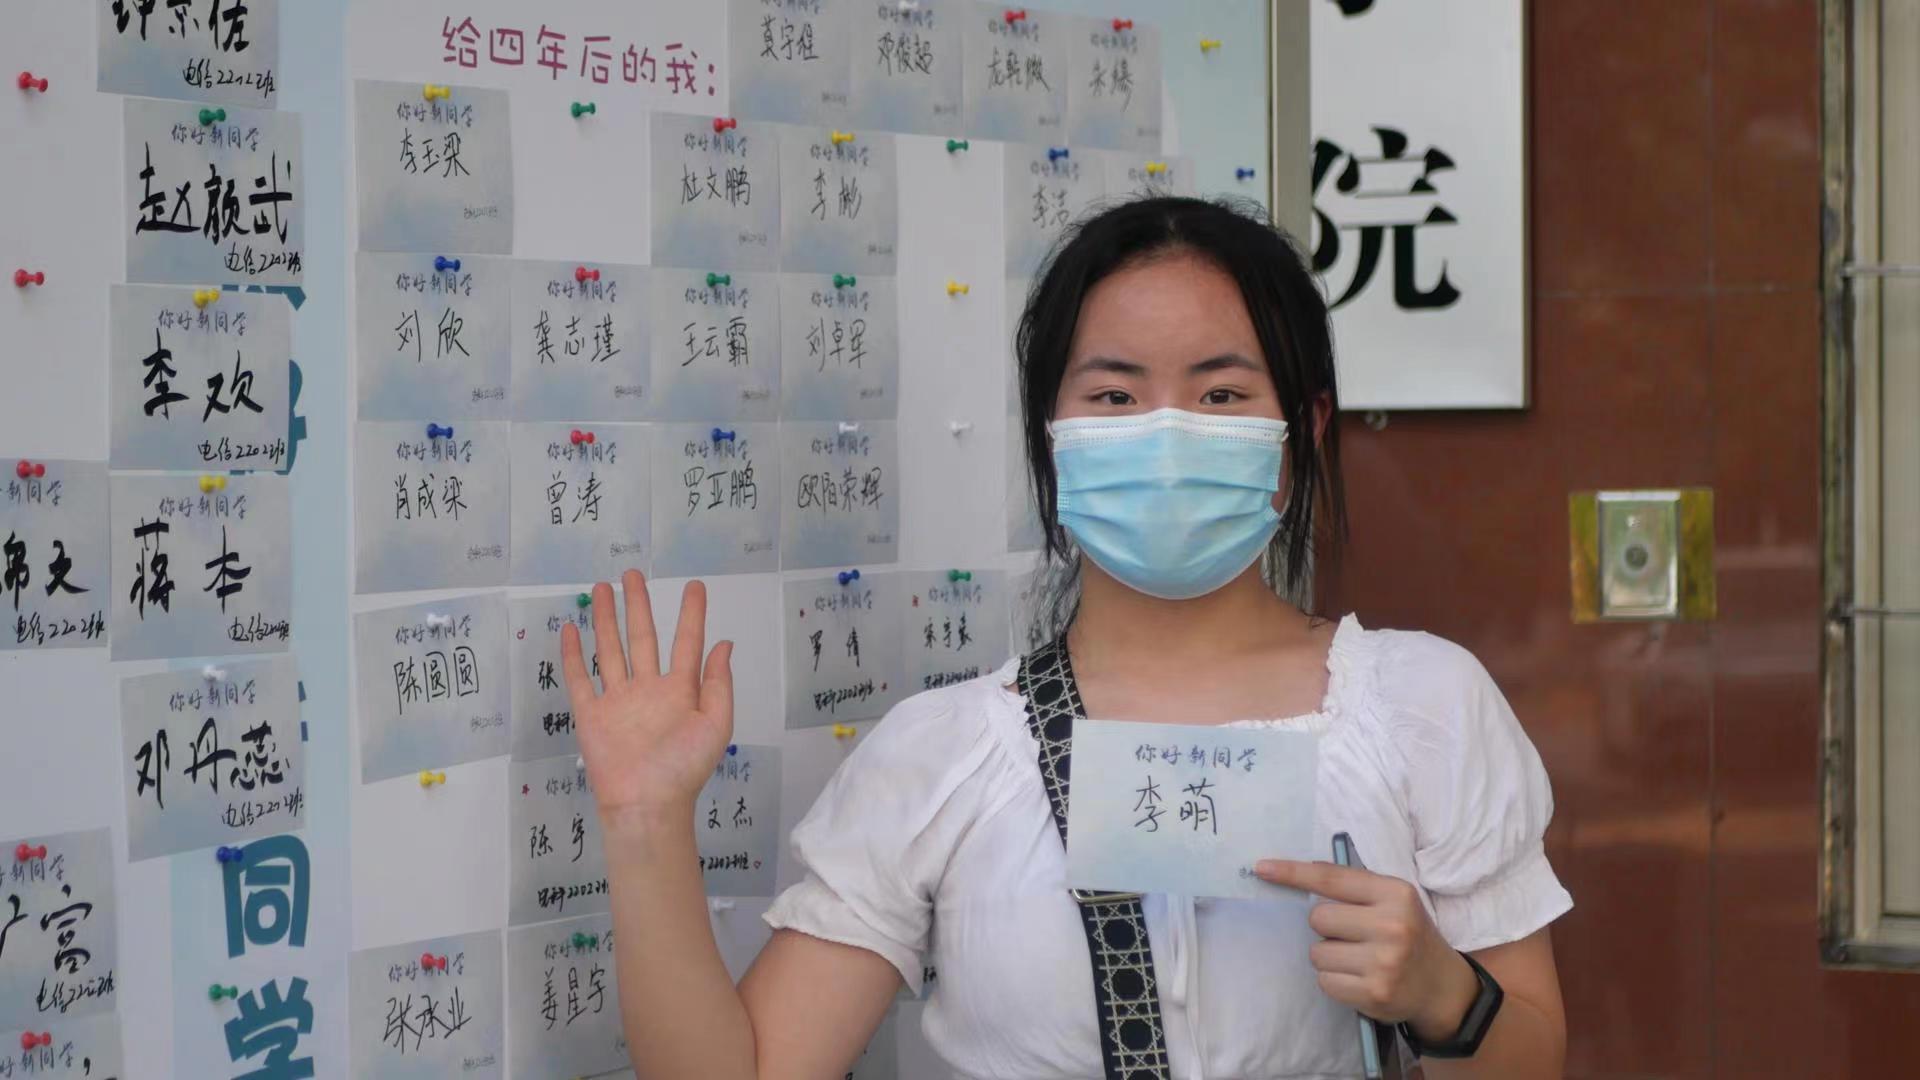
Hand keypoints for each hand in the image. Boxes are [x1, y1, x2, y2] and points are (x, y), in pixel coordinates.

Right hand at [561, 570, 734, 829]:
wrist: (646, 804)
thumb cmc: (684, 768)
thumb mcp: (715, 725)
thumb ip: (718, 684)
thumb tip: (724, 644)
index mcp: (681, 691)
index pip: (687, 643)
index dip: (692, 614)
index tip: (695, 586)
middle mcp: (649, 689)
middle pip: (642, 637)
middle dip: (638, 605)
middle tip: (632, 573)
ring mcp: (618, 700)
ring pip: (611, 649)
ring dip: (606, 619)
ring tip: (601, 588)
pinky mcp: (591, 714)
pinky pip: (580, 678)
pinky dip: (574, 654)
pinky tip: (572, 628)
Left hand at [1253, 859, 1478, 1037]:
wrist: (1443, 987)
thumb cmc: (1409, 935)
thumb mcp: (1394, 901)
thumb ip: (1354, 887)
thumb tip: (1301, 872)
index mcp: (1395, 893)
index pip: (1331, 879)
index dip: (1293, 873)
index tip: (1262, 868)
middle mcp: (1392, 925)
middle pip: (1317, 918)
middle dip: (1325, 927)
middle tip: (1351, 935)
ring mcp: (1383, 962)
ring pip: (1317, 952)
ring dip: (1329, 956)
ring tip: (1358, 959)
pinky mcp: (1374, 993)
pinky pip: (1324, 981)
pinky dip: (1334, 980)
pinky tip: (1358, 978)